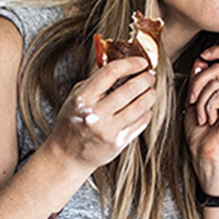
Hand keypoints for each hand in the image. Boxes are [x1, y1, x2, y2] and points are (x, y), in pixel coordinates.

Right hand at [47, 57, 156, 172]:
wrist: (67, 155)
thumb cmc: (71, 123)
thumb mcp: (75, 97)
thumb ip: (95, 82)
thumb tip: (121, 67)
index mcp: (83, 98)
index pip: (110, 72)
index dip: (130, 64)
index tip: (141, 62)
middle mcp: (95, 114)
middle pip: (130, 89)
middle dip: (145, 79)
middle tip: (150, 76)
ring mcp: (108, 130)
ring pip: (140, 106)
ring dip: (150, 95)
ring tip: (151, 91)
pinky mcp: (118, 143)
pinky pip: (141, 123)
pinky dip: (147, 113)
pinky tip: (145, 109)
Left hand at [184, 45, 218, 193]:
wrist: (205, 155)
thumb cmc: (200, 132)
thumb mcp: (194, 98)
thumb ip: (198, 78)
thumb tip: (201, 61)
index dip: (217, 50)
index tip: (201, 59)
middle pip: (217, 67)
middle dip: (197, 83)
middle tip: (192, 103)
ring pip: (215, 80)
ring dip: (200, 99)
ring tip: (202, 116)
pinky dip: (207, 107)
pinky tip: (210, 120)